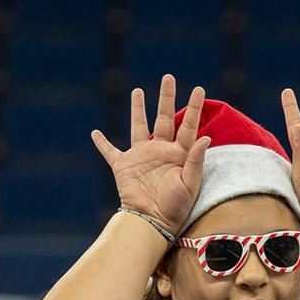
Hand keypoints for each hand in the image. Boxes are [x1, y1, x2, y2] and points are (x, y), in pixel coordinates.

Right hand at [91, 75, 209, 234]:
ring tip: (137, 91)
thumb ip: (196, 160)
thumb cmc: (176, 207)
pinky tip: (95, 133)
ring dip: (137, 109)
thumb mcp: (190, 184)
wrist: (152, 222)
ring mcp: (141, 157)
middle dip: (166, 97)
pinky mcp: (123, 166)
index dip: (193, 107)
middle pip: (163, 117)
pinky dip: (102, 143)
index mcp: (179, 153)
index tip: (199, 89)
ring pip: (138, 126)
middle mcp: (160, 150)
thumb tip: (205, 137)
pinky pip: (110, 151)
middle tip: (168, 77)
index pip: (188, 125)